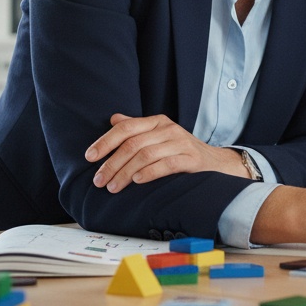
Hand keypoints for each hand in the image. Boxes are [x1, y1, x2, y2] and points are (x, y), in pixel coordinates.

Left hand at [86, 113, 246, 191]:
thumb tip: (113, 119)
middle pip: (132, 144)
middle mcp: (168, 129)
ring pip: (145, 155)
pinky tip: (136, 181)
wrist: (216, 163)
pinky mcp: (191, 159)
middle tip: (98, 181)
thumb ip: (137, 128)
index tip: (89, 157)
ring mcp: (181, 143)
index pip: (125, 128)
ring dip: (125, 173)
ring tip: (113, 187)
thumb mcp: (159, 136)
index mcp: (157, 121)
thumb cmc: (181, 151)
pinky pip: (166, 164)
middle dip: (111, 163)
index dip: (105, 142)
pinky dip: (148, 173)